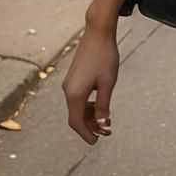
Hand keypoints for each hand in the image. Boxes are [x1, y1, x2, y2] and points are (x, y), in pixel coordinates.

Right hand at [63, 20, 119, 144]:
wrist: (98, 33)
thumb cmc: (105, 57)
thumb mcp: (107, 83)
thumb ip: (103, 106)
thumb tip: (102, 125)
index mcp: (74, 94)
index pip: (76, 122)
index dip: (86, 134)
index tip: (97, 142)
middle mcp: (68, 90)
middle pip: (76, 116)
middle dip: (90, 126)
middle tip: (106, 132)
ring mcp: (69, 83)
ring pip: (77, 107)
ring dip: (89, 116)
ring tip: (105, 120)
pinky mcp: (73, 77)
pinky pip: (77, 98)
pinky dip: (87, 105)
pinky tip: (99, 105)